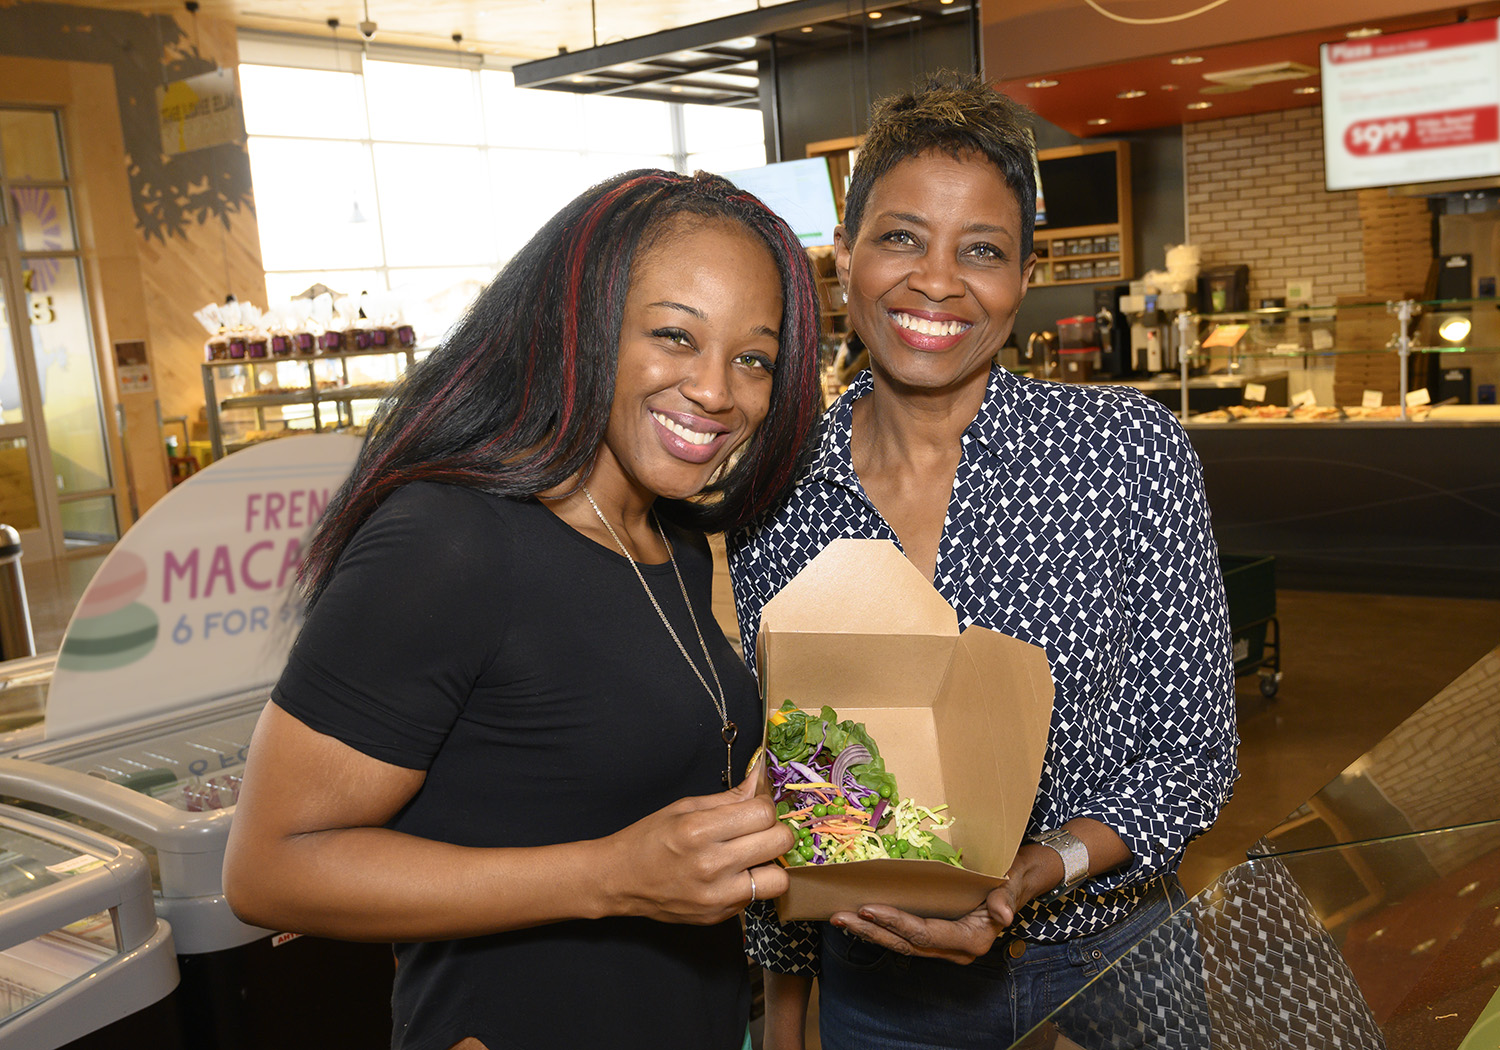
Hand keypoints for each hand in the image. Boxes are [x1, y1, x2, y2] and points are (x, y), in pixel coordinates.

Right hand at [602, 769, 794, 925]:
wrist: (620, 879)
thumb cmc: (649, 839)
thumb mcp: (685, 807)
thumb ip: (729, 797)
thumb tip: (761, 779)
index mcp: (699, 830)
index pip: (763, 813)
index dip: (764, 806)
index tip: (755, 809)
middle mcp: (711, 865)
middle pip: (779, 842)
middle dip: (774, 831)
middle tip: (757, 831)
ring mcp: (717, 896)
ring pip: (779, 879)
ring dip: (770, 864)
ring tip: (751, 857)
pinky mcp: (719, 916)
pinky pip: (757, 898)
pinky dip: (752, 884)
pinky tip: (732, 875)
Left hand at [827, 841, 1071, 964]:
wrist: (1016, 881)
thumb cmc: (1010, 878)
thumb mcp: (1010, 884)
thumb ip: (1005, 899)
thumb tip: (1002, 914)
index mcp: (972, 940)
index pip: (925, 934)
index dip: (896, 923)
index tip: (870, 909)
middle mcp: (955, 949)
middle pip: (906, 944)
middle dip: (871, 931)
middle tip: (840, 917)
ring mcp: (944, 946)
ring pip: (901, 944)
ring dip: (869, 932)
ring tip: (840, 919)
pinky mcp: (935, 938)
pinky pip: (904, 938)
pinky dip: (881, 929)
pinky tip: (859, 919)